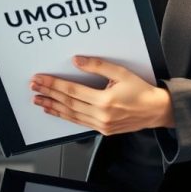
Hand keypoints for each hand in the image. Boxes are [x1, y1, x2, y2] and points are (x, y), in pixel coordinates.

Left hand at [31, 56, 173, 135]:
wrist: (155, 111)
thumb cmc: (141, 91)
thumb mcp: (121, 73)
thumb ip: (98, 66)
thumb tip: (77, 61)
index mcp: (105, 101)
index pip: (72, 91)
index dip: (54, 84)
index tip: (40, 79)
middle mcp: (101, 115)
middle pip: (68, 103)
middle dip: (48, 94)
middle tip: (34, 87)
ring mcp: (101, 125)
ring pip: (70, 115)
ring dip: (52, 107)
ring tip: (39, 100)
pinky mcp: (102, 130)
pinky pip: (79, 122)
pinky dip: (64, 116)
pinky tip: (55, 111)